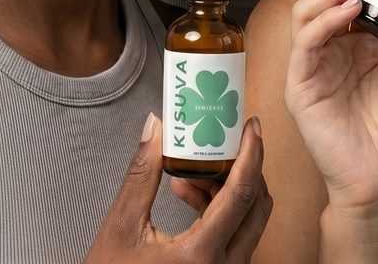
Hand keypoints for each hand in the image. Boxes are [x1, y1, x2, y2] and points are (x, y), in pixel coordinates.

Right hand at [82, 113, 270, 262]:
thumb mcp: (121, 227)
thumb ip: (142, 174)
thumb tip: (155, 127)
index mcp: (201, 255)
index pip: (242, 194)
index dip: (252, 154)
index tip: (251, 126)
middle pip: (256, 206)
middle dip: (245, 167)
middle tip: (230, 138)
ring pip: (247, 221)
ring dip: (227, 187)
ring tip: (191, 167)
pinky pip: (234, 235)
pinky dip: (218, 209)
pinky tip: (185, 191)